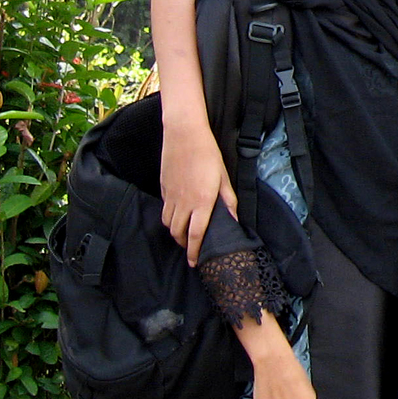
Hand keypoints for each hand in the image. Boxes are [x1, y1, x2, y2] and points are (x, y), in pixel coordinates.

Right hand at [160, 112, 235, 267]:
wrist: (184, 135)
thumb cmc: (208, 154)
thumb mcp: (223, 177)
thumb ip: (228, 200)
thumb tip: (234, 219)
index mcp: (202, 202)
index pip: (196, 235)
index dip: (194, 251)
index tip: (194, 263)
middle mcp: (184, 203)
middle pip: (178, 233)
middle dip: (184, 244)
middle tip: (192, 247)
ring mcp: (171, 196)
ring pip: (169, 224)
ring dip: (176, 232)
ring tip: (185, 233)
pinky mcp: (164, 188)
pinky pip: (165, 210)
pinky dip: (170, 218)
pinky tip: (179, 214)